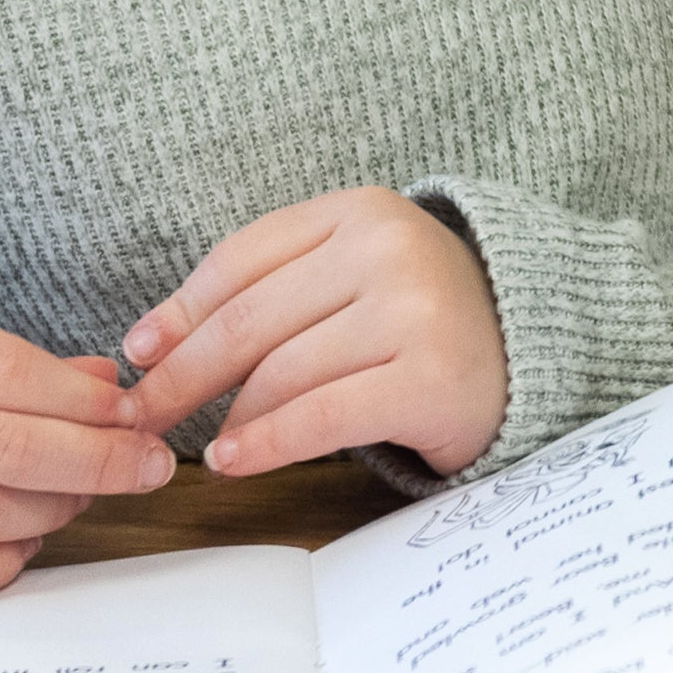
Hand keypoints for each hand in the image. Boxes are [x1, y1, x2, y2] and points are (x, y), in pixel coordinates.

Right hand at [0, 295, 175, 608]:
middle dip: (101, 463)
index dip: (91, 404)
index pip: (16, 377)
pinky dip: (9, 559)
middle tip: (150, 466)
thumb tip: (113, 387)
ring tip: (79, 495)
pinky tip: (25, 535)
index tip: (138, 416)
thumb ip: (15, 366)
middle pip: (15, 452)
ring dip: (60, 510)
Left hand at [121, 188, 507, 482]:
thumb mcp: (350, 280)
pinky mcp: (429, 377)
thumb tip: (149, 344)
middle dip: (182, 376)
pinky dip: (266, 443)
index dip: (178, 313)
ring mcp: (412, 311)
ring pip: (280, 372)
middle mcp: (387, 249)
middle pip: (249, 320)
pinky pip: (320, 416)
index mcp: (359, 211)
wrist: (535, 352)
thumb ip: (266, 294)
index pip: (240, 261)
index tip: (138, 356)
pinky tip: (235, 461)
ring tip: (201, 448)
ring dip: (226, 418)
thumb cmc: (423, 320)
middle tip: (140, 418)